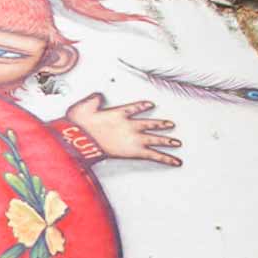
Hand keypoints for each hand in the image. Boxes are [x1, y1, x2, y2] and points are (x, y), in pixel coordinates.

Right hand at [65, 93, 181, 165]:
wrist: (82, 138)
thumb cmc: (80, 125)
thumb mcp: (83, 107)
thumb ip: (93, 100)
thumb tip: (97, 96)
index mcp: (119, 114)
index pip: (135, 108)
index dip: (142, 106)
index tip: (149, 104)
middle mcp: (130, 125)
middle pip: (150, 124)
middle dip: (161, 125)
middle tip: (170, 125)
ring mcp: (134, 138)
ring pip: (156, 138)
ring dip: (167, 140)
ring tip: (177, 143)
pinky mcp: (134, 151)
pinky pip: (154, 155)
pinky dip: (166, 158)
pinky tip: (175, 161)